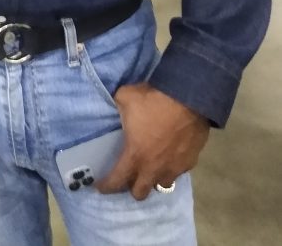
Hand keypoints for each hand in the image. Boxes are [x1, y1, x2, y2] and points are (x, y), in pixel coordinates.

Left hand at [96, 82, 209, 200]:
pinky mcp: (189, 163)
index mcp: (135, 155)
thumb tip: (114, 104)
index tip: (100, 186)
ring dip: (154, 179)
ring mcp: (173, 168)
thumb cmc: (153, 100)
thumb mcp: (125, 97)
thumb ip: (116, 106)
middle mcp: (153, 168)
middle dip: (132, 188)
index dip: (107, 186)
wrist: (188, 99)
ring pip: (161, 185)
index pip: (117, 180)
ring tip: (151, 168)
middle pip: (140, 193)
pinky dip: (171, 168)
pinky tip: (169, 158)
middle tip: (128, 176)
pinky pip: (177, 172)